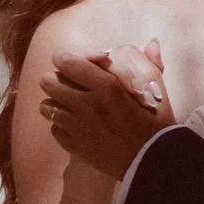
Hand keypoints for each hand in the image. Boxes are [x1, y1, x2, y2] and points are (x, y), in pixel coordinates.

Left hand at [39, 39, 168, 179]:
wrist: (153, 161)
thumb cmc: (157, 121)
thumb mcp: (157, 88)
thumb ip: (149, 62)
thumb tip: (152, 41)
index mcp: (106, 86)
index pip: (67, 62)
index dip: (64, 59)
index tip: (68, 62)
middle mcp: (87, 104)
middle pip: (49, 82)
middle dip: (56, 79)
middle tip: (66, 83)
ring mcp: (78, 127)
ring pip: (46, 106)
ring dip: (55, 103)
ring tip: (67, 105)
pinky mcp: (75, 147)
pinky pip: (54, 130)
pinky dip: (60, 126)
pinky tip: (73, 125)